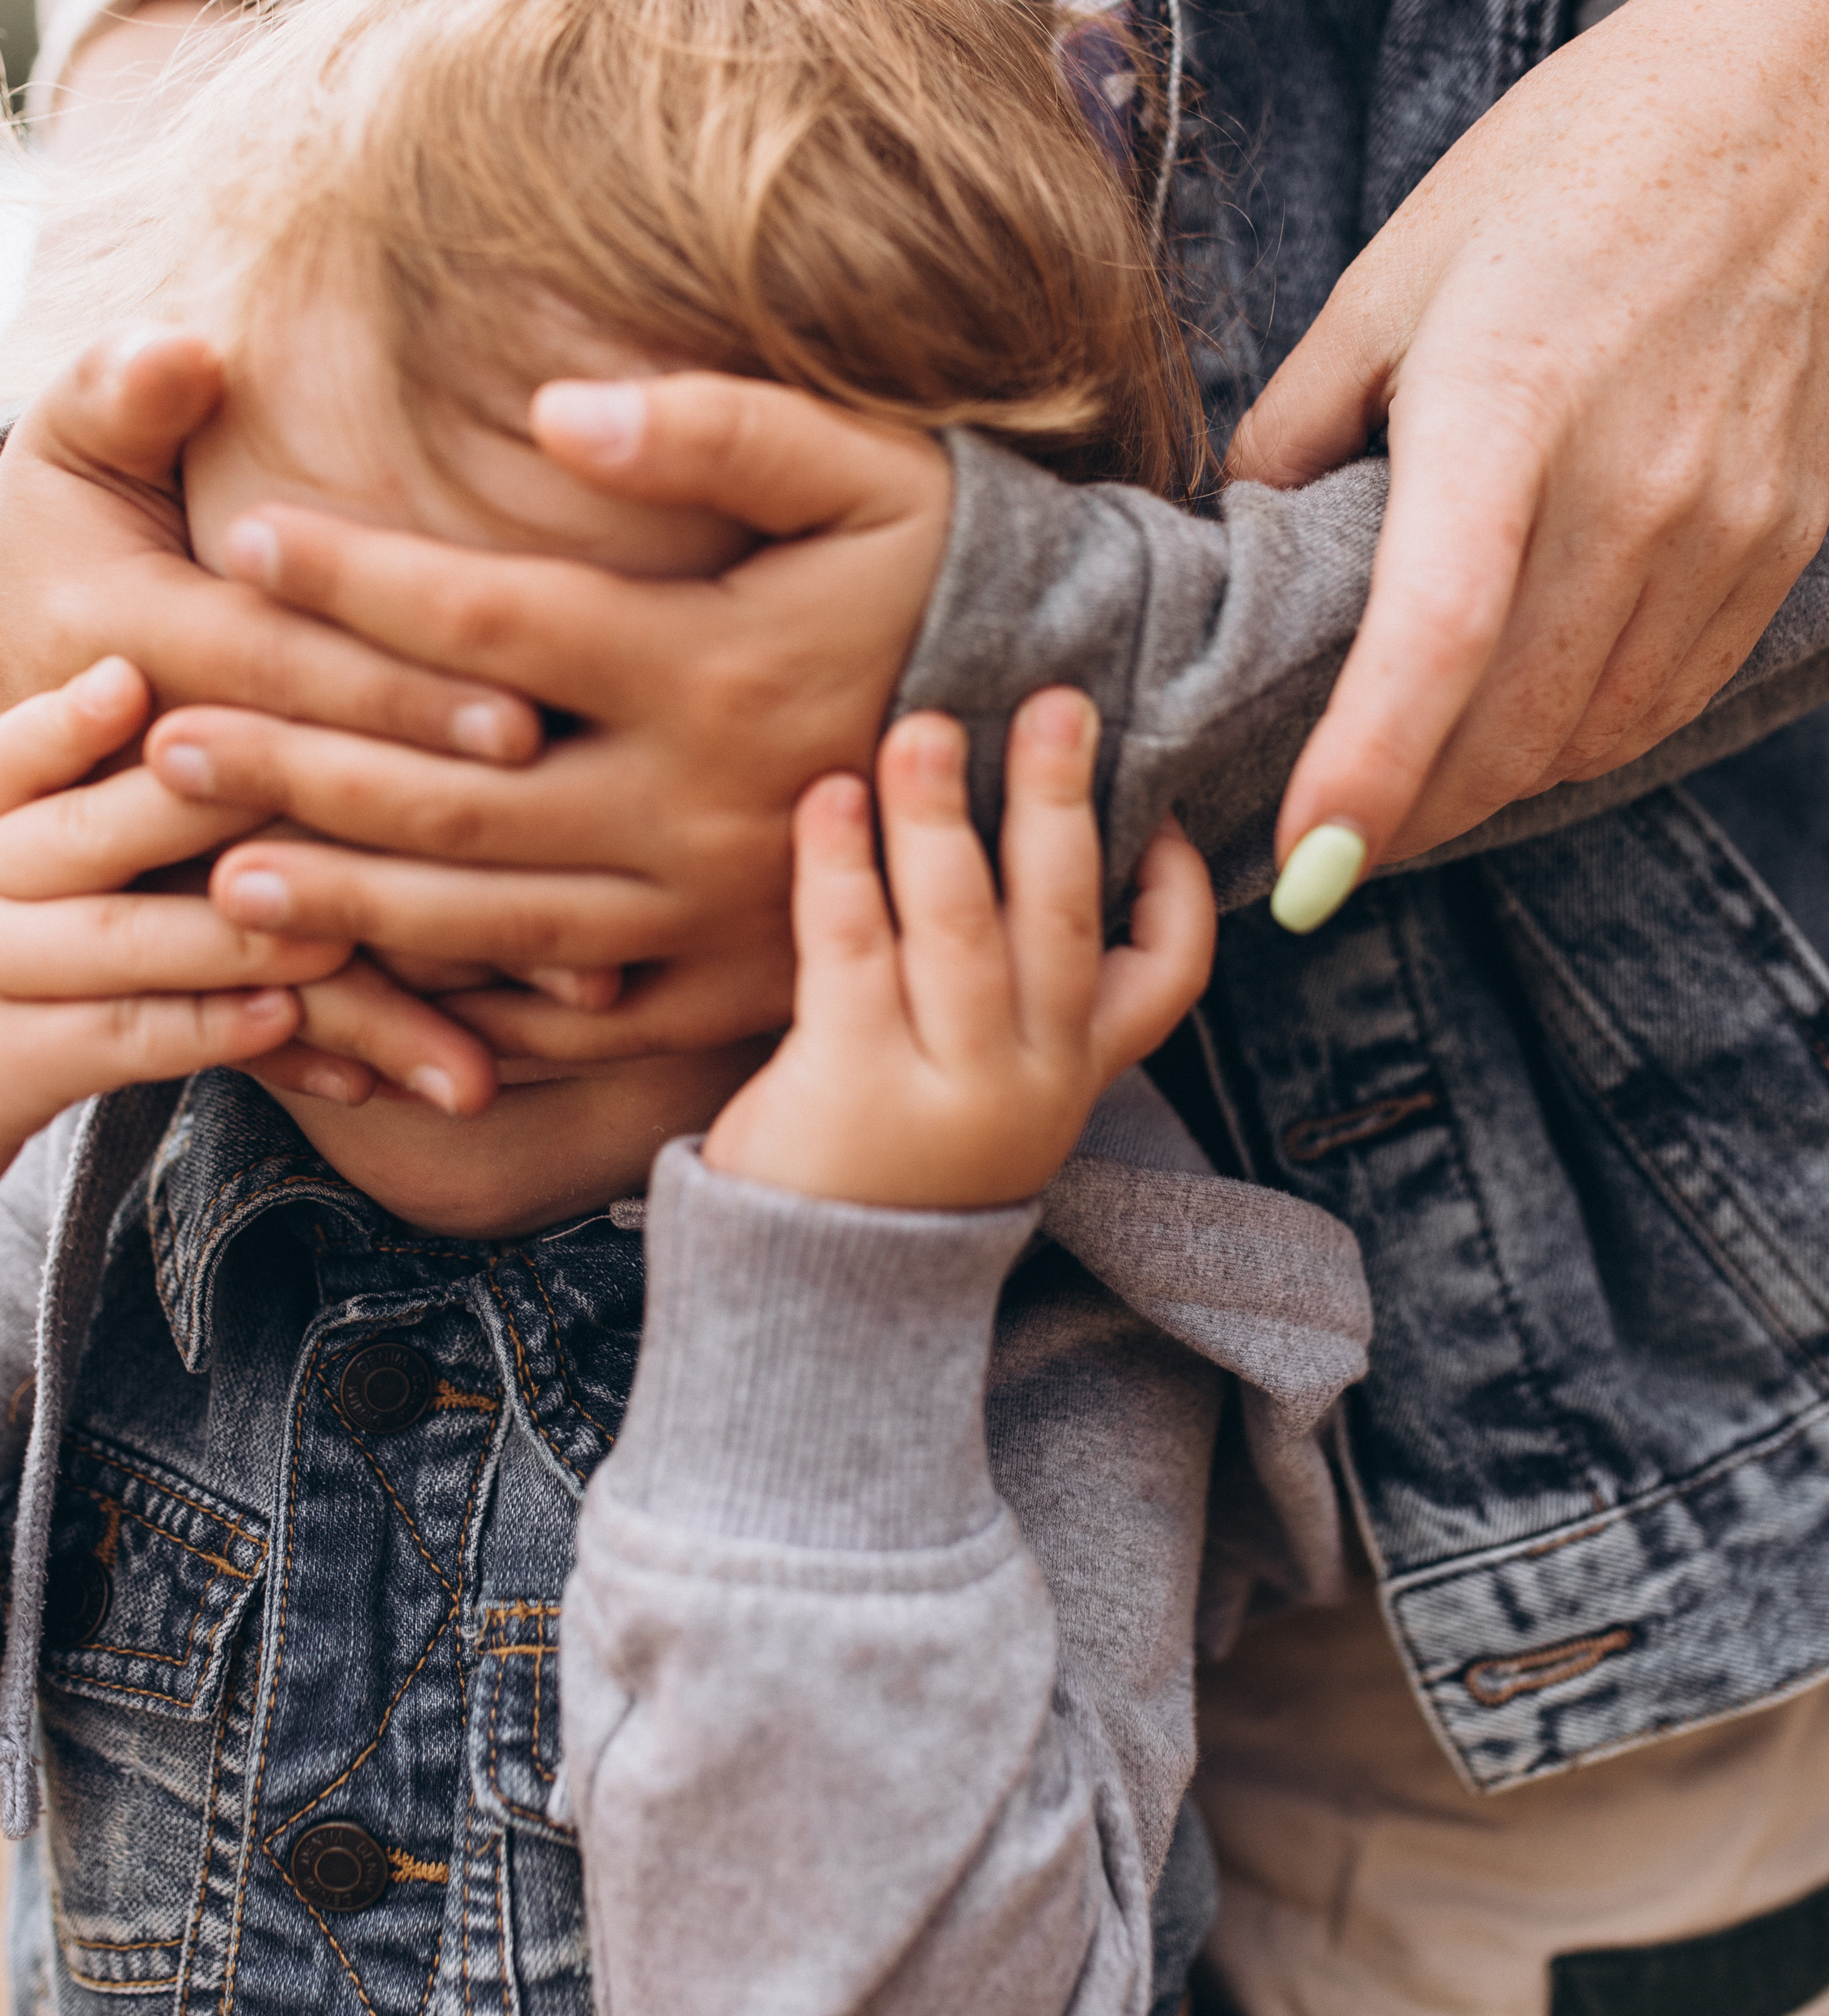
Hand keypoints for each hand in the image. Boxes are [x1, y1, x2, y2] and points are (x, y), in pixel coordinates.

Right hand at [0, 330, 562, 1105]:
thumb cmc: (31, 557)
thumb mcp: (55, 466)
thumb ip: (119, 400)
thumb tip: (190, 346)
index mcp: (116, 645)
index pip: (272, 674)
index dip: (391, 694)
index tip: (519, 722)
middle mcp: (99, 783)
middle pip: (287, 833)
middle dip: (423, 881)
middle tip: (571, 932)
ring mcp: (82, 890)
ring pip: (252, 956)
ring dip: (371, 1016)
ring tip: (488, 1076)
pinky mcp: (89, 968)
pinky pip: (198, 1027)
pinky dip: (299, 1058)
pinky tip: (398, 1099)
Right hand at [0, 658, 352, 1171]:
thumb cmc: (57, 935)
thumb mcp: (65, 846)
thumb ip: (133, 789)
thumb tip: (187, 687)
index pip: (14, 755)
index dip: (66, 724)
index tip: (129, 680)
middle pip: (83, 832)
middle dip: (206, 807)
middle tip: (321, 779)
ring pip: (116, 938)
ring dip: (235, 936)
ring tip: (336, 933)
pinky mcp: (9, 1069)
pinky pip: (118, 1040)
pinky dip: (208, 1028)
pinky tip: (285, 1014)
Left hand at [146, 376, 953, 1058]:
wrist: (1071, 720)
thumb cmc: (946, 572)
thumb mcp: (868, 471)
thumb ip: (719, 428)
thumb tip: (556, 411)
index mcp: (716, 665)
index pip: (497, 619)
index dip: (362, 580)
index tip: (248, 539)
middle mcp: (701, 801)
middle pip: (463, 794)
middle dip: (306, 765)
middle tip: (170, 740)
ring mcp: (714, 911)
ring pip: (500, 921)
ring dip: (356, 903)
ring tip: (229, 875)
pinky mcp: (733, 983)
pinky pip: (578, 1021)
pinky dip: (469, 1012)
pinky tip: (376, 990)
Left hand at [701, 689, 1214, 1209]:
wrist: (818, 1313)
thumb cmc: (892, 1166)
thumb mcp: (989, 1095)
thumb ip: (1014, 997)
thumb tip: (1018, 839)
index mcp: (1072, 1072)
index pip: (1169, 977)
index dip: (1177, 886)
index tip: (1158, 802)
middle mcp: (1028, 1077)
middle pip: (1064, 917)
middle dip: (1061, 802)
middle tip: (1056, 703)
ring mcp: (946, 1085)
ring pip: (960, 924)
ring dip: (942, 814)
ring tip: (923, 726)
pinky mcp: (851, 1083)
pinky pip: (853, 949)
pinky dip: (842, 863)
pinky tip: (830, 796)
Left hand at [1229, 0, 1828, 894]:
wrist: (1792, 106)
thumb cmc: (1568, 171)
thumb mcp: (1395, 269)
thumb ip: (1304, 418)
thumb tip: (1240, 540)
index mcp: (1508, 400)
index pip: (1440, 629)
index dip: (1369, 764)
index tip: (1305, 859)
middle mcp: (1635, 481)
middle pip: (1513, 722)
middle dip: (1406, 818)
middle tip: (1322, 852)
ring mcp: (1726, 521)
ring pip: (1595, 732)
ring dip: (1491, 793)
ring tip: (1405, 803)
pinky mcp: (1784, 541)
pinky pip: (1670, 695)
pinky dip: (1583, 741)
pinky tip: (1519, 737)